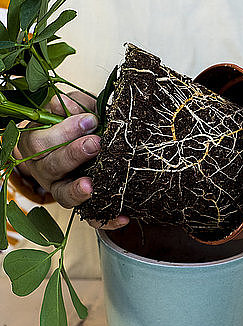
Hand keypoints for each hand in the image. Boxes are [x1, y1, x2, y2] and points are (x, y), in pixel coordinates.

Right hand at [16, 92, 129, 230]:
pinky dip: (106, 220)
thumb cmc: (73, 123)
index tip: (89, 120)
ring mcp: (61, 190)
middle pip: (52, 167)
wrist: (80, 144)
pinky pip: (90, 218)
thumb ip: (73, 105)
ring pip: (64, 196)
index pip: (40, 142)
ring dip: (79, 191)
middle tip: (95, 144)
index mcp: (36, 146)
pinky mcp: (81, 206)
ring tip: (91, 186)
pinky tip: (123, 217)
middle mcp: (45, 171)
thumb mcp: (72, 109)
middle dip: (74, 155)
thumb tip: (79, 110)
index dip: (64, 132)